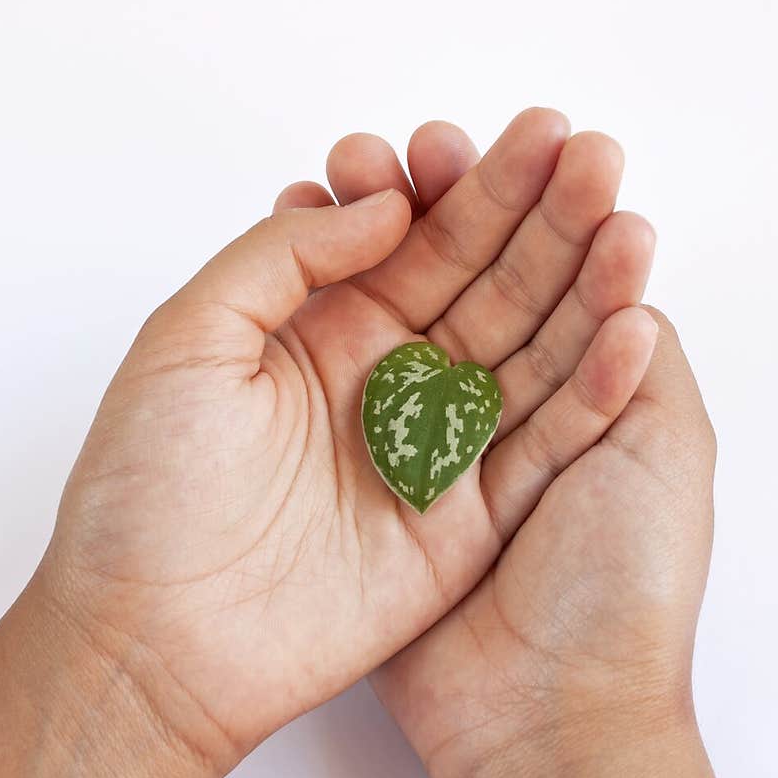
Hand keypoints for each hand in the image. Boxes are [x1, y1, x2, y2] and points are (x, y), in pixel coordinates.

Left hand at [39, 109, 653, 774]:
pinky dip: (592, 393)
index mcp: (325, 327)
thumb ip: (285, 256)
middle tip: (594, 151)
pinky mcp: (466, 522)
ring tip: (628, 222)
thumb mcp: (188, 335)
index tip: (530, 132)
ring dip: (583, 288)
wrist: (153, 645)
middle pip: (487, 282)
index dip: (475, 183)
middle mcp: (389, 377)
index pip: (419, 236)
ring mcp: (432, 448)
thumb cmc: (145, 489)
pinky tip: (632, 329)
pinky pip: (543, 448)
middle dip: (542, 216)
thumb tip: (388, 204)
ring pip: (528, 352)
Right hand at [330, 131, 755, 777]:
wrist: (545, 712)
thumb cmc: (620, 581)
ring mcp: (430, 434)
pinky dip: (336, 300)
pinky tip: (327, 236)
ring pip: (408, 308)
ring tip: (374, 163)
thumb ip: (632, 351)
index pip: (545, 268)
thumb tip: (615, 283)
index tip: (507, 144)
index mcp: (573, 389)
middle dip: (460, 197)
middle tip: (432, 137)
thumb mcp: (664, 443)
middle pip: (475, 275)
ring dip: (392, 229)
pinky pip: (351, 374)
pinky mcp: (373, 471)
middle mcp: (500, 402)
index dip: (529, 200)